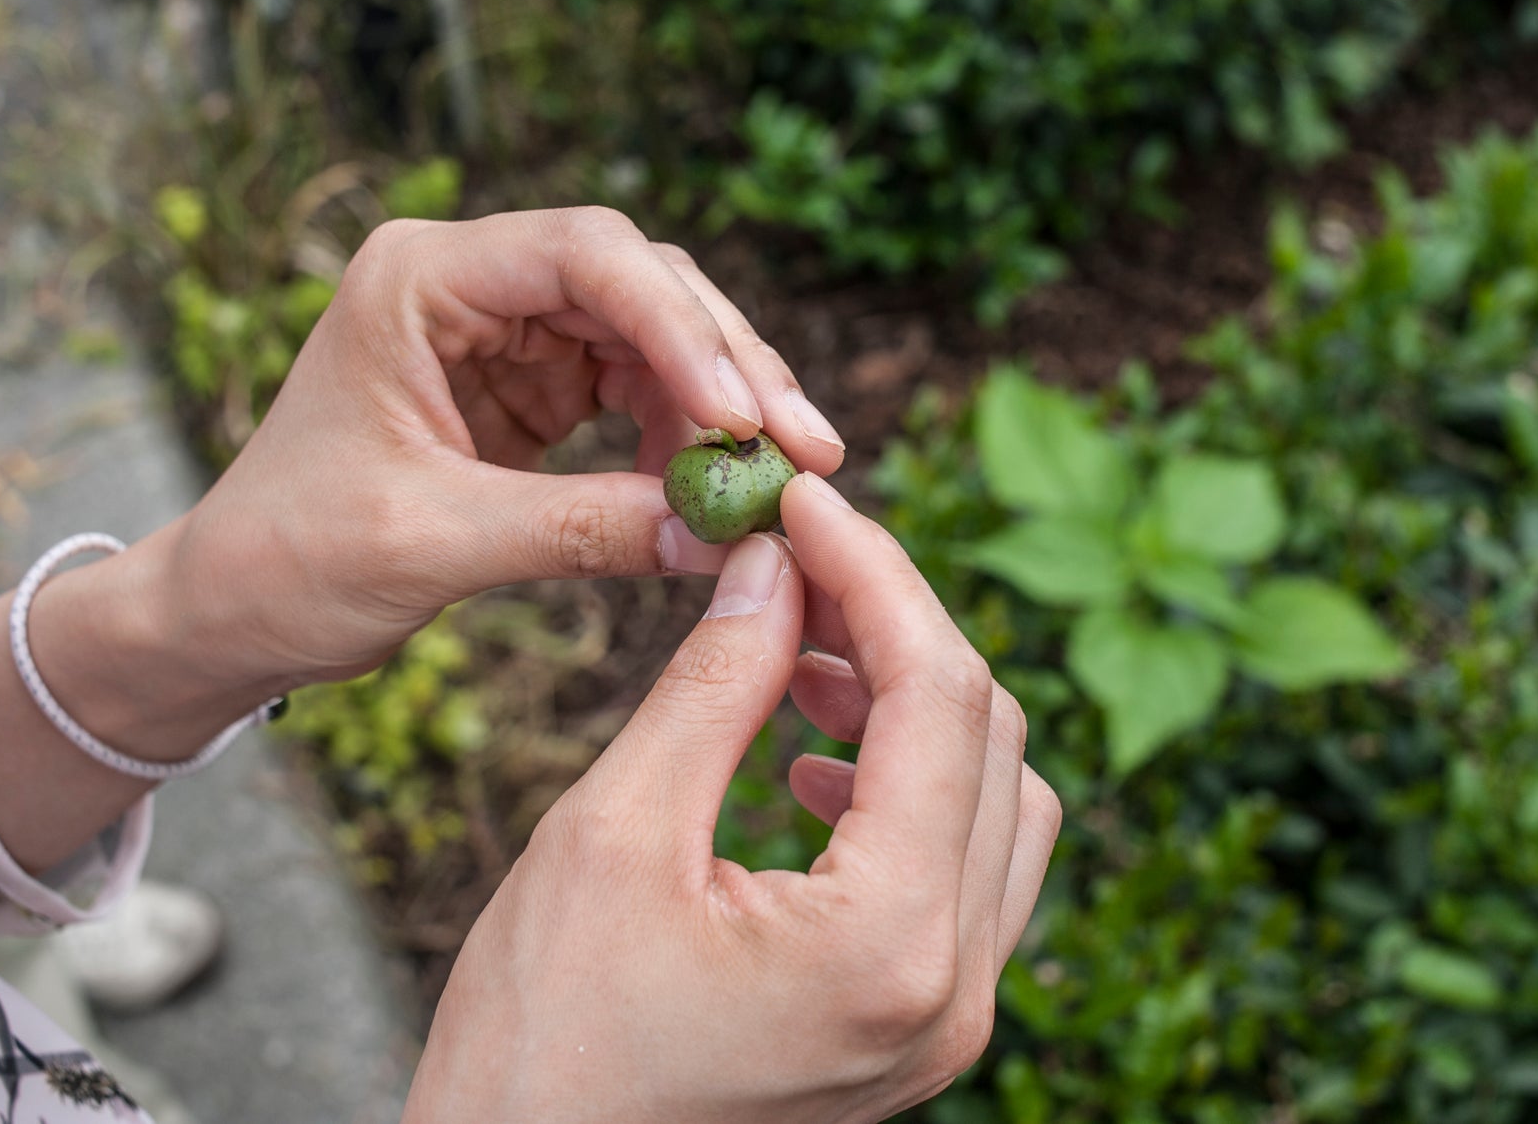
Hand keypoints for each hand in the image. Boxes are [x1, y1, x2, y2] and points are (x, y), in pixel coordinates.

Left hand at [32, 208, 845, 753]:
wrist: (226, 609)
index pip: (584, 255)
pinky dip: (683, 436)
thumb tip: (723, 534)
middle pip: (639, 284)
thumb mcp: (433, 543)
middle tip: (806, 448)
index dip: (679, 326)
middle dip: (726, 364)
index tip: (742, 414)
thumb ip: (580, 531)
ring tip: (775, 479)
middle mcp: (469, 284)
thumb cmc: (288, 561)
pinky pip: (635, 391)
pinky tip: (711, 488)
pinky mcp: (527, 389)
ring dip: (720, 403)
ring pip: (652, 335)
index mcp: (420, 279)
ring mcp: (504, 333)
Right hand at [404, 475, 1061, 1122]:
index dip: (876, 573)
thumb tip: (773, 563)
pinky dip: (907, 790)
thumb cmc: (539, 1036)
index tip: (804, 502)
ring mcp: (947, 1023)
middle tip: (794, 562)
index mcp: (889, 942)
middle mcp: (954, 991)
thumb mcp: (615, 833)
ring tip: (796, 659)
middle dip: (898, 627)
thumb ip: (717, 685)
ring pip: (998, 803)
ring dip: (912, 706)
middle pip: (990, 739)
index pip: (940, 698)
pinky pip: (965, 875)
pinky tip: (806, 765)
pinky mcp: (917, 1031)